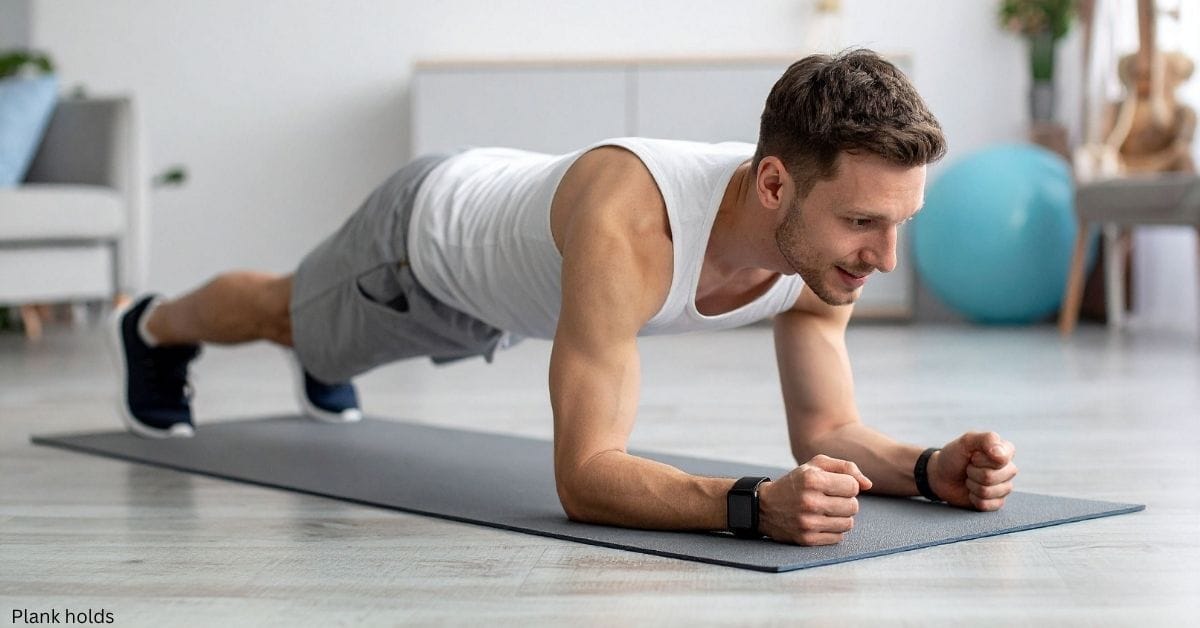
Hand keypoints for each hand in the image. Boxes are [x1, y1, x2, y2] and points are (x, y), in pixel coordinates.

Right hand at [758, 454, 872, 545]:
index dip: (848, 486)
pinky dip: (833, 530)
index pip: (853, 487)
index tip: (835, 486)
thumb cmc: (797, 482)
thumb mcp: (816, 465)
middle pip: (853, 506)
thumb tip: (868, 485)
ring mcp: (808, 522)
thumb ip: (846, 468)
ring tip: (827, 511)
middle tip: (831, 499)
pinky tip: (821, 522)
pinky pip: (838, 538)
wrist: (765, 506)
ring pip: (848, 523)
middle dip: (846, 502)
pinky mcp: (807, 539)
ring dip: (841, 517)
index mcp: (812, 479)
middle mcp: (810, 501)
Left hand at [929, 432, 1017, 510]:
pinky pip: (987, 505)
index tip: (973, 456)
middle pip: (991, 477)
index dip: (980, 459)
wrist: (941, 476)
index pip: (1001, 459)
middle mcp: (1008, 469)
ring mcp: (1004, 487)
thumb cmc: (954, 456)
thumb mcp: (966, 441)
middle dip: (973, 472)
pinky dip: (973, 498)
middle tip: (968, 468)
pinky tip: (972, 492)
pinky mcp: (997, 502)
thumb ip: (985, 439)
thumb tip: (1000, 454)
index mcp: (1005, 451)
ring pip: (988, 491)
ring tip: (969, 478)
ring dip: (971, 485)